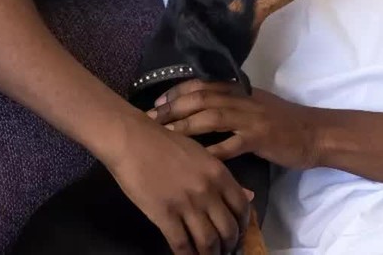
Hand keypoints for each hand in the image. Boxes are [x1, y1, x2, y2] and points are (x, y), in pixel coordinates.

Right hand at [105, 118, 252, 254]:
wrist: (132, 140)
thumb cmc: (166, 144)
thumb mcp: (203, 156)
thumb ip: (226, 179)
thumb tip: (250, 196)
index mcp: (219, 174)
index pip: (242, 208)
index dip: (243, 227)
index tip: (239, 234)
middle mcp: (208, 191)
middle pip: (228, 229)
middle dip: (229, 245)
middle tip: (225, 251)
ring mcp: (186, 204)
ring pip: (208, 241)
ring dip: (211, 254)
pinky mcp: (164, 215)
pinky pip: (181, 243)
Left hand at [148, 80, 325, 169]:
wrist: (316, 133)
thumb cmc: (284, 122)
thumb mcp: (257, 105)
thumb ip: (233, 103)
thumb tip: (203, 107)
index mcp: (240, 91)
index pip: (203, 84)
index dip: (177, 92)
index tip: (156, 102)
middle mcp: (243, 100)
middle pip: (201, 97)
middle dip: (173, 107)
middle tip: (150, 119)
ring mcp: (251, 118)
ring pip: (212, 116)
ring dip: (185, 125)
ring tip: (164, 135)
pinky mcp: (259, 138)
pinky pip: (231, 145)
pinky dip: (211, 151)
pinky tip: (195, 159)